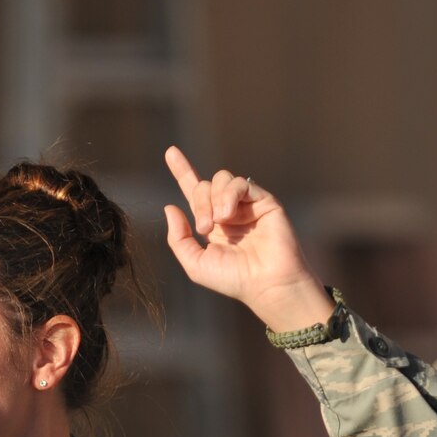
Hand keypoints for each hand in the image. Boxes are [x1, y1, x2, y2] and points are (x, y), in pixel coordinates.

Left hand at [162, 146, 329, 332]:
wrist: (266, 284)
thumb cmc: (234, 279)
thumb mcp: (195, 263)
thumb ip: (178, 238)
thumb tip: (170, 207)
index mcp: (212, 224)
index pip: (194, 191)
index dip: (182, 171)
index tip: (171, 152)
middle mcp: (229, 211)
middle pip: (205, 186)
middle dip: (199, 202)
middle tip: (204, 228)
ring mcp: (247, 205)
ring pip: (221, 179)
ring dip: (214, 199)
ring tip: (218, 222)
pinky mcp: (264, 201)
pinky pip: (241, 184)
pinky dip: (229, 195)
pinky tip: (228, 215)